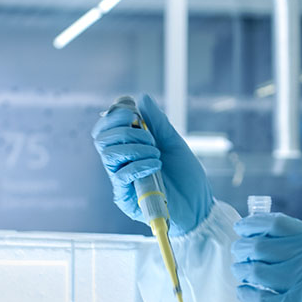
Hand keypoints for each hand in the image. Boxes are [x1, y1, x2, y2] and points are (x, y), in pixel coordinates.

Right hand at [92, 93, 213, 235]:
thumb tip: (141, 97)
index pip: (106, 127)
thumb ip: (157, 122)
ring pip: (108, 154)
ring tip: (156, 154)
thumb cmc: (186, 175)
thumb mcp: (174, 142)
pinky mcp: (125, 196)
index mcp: (129, 146)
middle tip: (151, 138)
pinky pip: (120, 175)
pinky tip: (155, 166)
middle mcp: (121, 161)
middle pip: (101, 138)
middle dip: (126, 131)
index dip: (114, 114)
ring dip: (134, 148)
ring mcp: (121, 179)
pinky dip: (138, 165)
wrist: (199, 204)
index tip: (132, 111)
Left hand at [231, 213, 301, 301]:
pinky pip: (260, 298)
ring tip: (242, 271)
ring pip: (256, 271)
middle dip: (242, 249)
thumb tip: (269, 236)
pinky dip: (246, 294)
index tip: (241, 228)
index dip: (252, 224)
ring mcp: (301, 284)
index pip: (275, 224)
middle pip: (260, 246)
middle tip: (239, 253)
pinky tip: (244, 292)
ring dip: (242, 270)